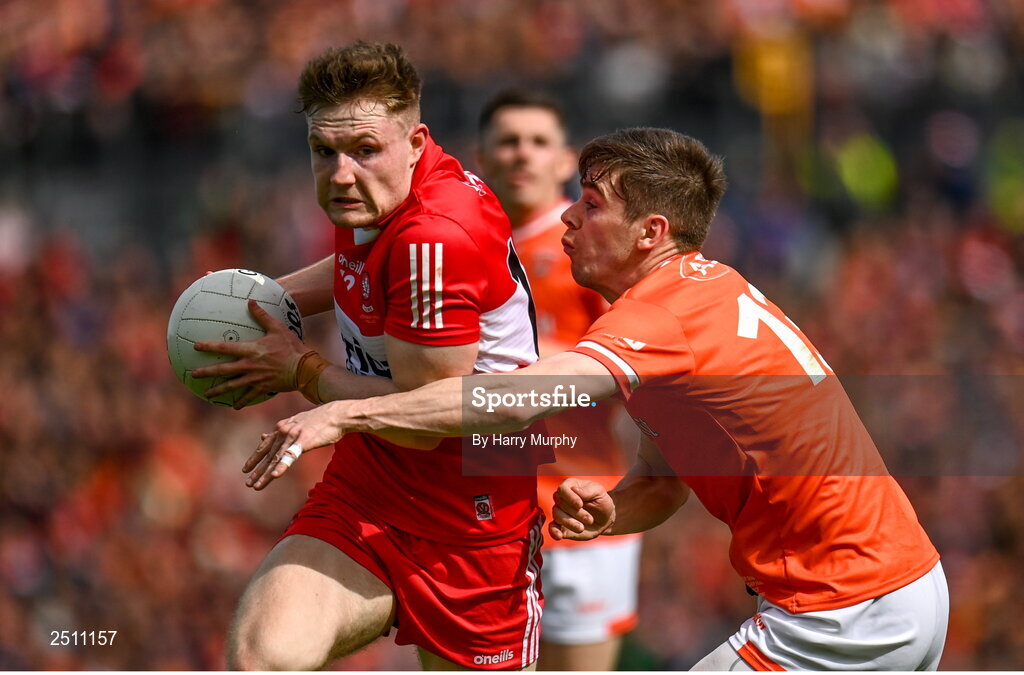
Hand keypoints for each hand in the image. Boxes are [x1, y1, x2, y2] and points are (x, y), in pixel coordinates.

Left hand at [192, 299, 307, 408]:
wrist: (304, 368)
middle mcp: (249, 366)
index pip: (225, 348)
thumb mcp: (277, 328)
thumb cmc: (291, 346)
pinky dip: (241, 401)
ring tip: (207, 395)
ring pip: (232, 386)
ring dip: (218, 390)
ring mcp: (255, 378)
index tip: (195, 346)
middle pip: (223, 370)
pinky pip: (249, 396)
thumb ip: (262, 315)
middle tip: (193, 374)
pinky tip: (234, 406)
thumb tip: (251, 301)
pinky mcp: (263, 388)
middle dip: (206, 372)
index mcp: (251, 350)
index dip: (209, 347)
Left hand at [243, 401, 349, 489]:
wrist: (337, 414)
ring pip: (276, 458)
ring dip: (266, 473)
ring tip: (257, 485)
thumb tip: (263, 436)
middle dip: (257, 470)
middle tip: (248, 483)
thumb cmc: (320, 420)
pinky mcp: (304, 441)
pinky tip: (275, 475)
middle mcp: (284, 431)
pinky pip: (291, 456)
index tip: (246, 470)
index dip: (255, 458)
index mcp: (282, 427)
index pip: (265, 446)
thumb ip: (280, 431)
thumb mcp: (296, 422)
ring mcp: (293, 436)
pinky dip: (282, 466)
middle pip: (268, 454)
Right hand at [549, 478, 615, 540]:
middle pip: (560, 504)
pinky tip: (559, 536)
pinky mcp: (561, 526)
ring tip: (582, 528)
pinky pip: (552, 528)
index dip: (570, 497)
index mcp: (570, 486)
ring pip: (557, 516)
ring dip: (570, 523)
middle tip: (590, 519)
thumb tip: (574, 489)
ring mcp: (560, 512)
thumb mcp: (599, 492)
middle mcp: (562, 498)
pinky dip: (553, 532)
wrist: (605, 518)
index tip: (580, 505)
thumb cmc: (601, 501)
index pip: (562, 489)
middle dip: (576, 513)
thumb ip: (587, 490)